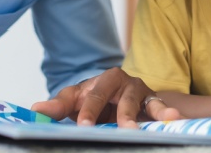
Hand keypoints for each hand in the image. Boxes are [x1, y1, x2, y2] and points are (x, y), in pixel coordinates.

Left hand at [30, 67, 180, 127]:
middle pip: (120, 99)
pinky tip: (174, 118)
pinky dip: (166, 113)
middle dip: (119, 114)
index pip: (92, 97)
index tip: (83, 126)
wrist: (118, 98)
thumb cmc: (94, 99)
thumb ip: (58, 107)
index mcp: (100, 81)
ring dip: (140, 115)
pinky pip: (160, 108)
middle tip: (121, 129)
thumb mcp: (76, 101)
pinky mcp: (154, 102)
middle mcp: (122, 83)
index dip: (87, 112)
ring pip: (140, 103)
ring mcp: (139, 91)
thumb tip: (36, 110)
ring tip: (138, 129)